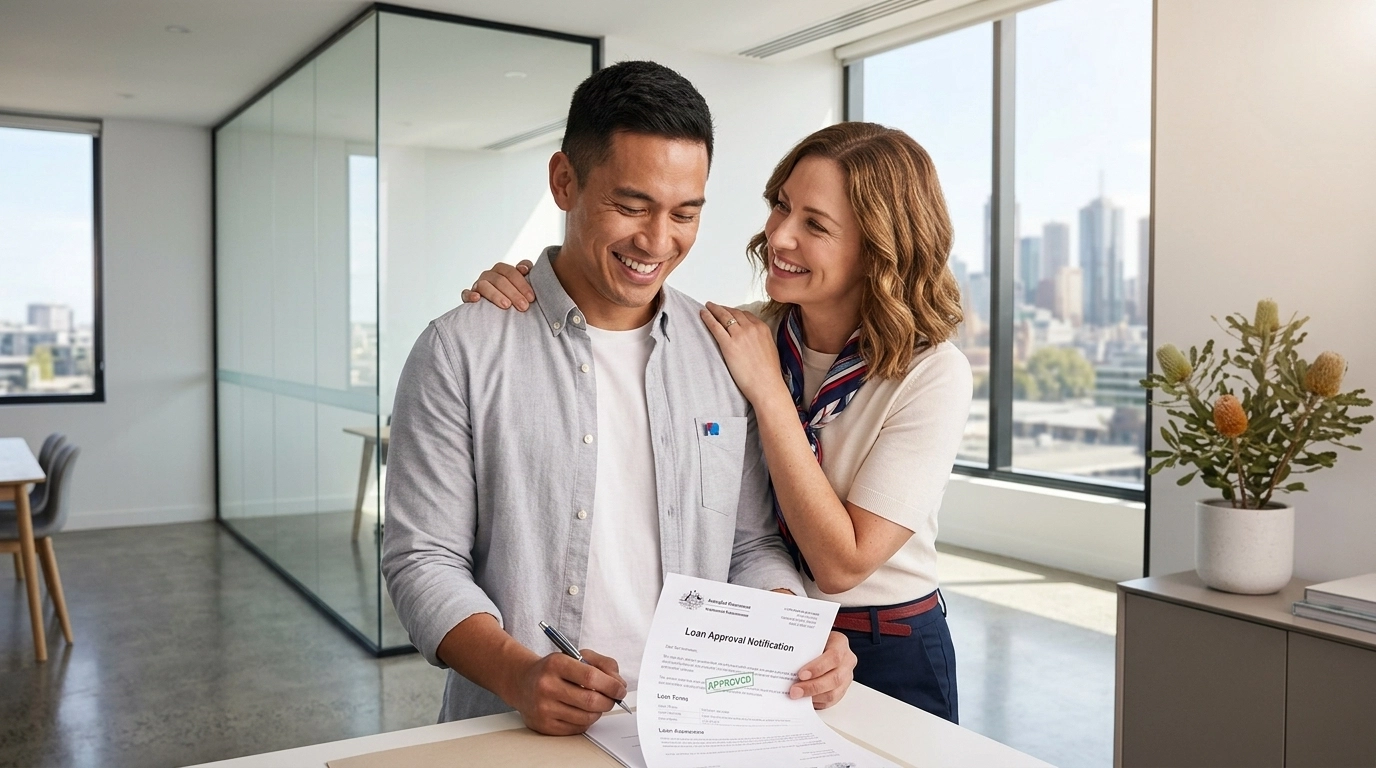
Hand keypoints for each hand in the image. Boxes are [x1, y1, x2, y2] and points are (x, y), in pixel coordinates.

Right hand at [461, 259, 535, 309]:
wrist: (500, 308)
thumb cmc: (513, 293)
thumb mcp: (521, 282)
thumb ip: (525, 270)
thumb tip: (524, 268)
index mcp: (501, 270)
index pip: (511, 272)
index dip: (522, 284)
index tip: (531, 298)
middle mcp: (489, 275)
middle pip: (500, 280)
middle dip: (513, 293)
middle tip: (523, 306)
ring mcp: (478, 285)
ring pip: (484, 285)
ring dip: (496, 295)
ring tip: (506, 305)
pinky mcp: (468, 296)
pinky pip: (465, 293)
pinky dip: (470, 295)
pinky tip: (477, 299)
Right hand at [508, 649, 627, 734]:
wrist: (522, 682)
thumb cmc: (553, 669)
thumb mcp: (577, 656)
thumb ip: (603, 664)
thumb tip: (619, 683)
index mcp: (556, 664)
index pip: (591, 677)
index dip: (611, 685)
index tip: (620, 689)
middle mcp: (547, 685)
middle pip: (590, 700)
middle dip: (609, 701)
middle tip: (612, 699)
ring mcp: (543, 707)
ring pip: (586, 717)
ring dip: (598, 712)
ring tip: (596, 703)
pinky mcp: (543, 725)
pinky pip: (576, 728)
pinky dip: (586, 721)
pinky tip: (581, 711)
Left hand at [700, 302, 787, 403]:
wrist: (767, 385)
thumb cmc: (769, 374)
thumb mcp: (770, 349)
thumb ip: (761, 340)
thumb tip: (754, 340)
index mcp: (763, 328)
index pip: (746, 314)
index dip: (735, 311)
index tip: (728, 311)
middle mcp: (751, 328)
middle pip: (734, 312)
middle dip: (723, 308)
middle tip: (714, 306)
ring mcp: (739, 335)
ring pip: (724, 316)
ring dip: (714, 310)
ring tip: (707, 307)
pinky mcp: (728, 344)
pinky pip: (715, 326)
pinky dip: (708, 318)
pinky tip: (702, 314)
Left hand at [790, 631, 855, 709]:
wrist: (822, 645)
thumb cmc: (814, 640)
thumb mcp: (810, 637)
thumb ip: (803, 647)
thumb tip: (785, 659)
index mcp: (840, 644)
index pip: (833, 656)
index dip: (818, 667)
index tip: (801, 674)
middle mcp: (847, 661)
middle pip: (835, 678)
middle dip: (812, 686)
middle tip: (794, 690)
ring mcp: (846, 677)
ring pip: (834, 693)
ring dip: (813, 696)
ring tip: (797, 696)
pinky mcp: (841, 690)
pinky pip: (831, 701)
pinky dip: (816, 702)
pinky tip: (804, 700)